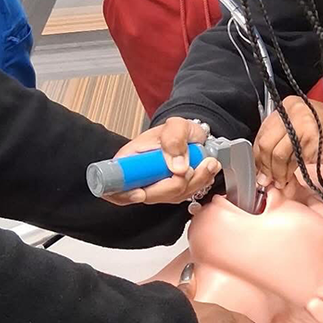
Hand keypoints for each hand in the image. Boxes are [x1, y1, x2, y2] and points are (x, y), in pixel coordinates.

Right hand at [102, 117, 220, 205]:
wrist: (190, 135)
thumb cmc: (176, 130)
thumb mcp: (176, 125)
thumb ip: (174, 139)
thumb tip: (177, 166)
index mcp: (129, 160)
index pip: (116, 186)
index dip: (125, 194)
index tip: (141, 193)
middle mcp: (140, 177)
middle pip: (149, 196)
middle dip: (175, 184)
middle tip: (191, 166)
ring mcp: (157, 187)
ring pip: (172, 197)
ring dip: (194, 182)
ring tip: (206, 162)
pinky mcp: (172, 192)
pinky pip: (186, 195)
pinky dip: (200, 183)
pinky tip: (205, 169)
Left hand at [253, 96, 322, 188]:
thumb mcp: (303, 130)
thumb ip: (283, 141)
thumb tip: (263, 166)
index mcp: (289, 105)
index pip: (263, 131)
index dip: (258, 154)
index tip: (259, 169)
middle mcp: (293, 110)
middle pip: (266, 142)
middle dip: (264, 166)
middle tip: (267, 181)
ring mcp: (301, 122)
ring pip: (275, 153)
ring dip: (276, 173)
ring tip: (282, 182)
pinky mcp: (309, 137)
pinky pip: (290, 160)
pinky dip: (287, 174)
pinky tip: (291, 180)